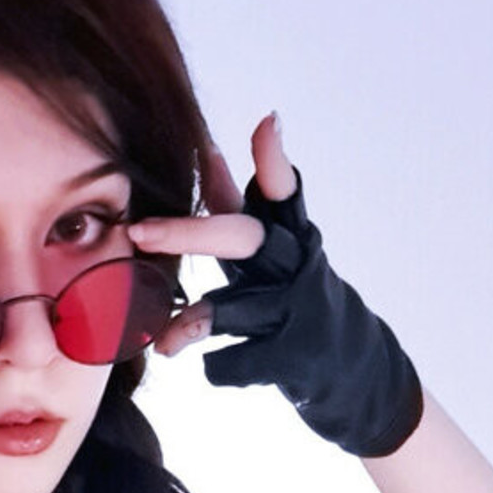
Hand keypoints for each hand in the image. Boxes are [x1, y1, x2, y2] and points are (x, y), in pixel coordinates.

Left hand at [128, 113, 424, 459]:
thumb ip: (237, 206)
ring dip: (193, 322)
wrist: (354, 369)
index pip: (282, 190)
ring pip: (235, 310)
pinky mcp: (292, 358)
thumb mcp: (270, 250)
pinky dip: (218, 367)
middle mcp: (293, 266)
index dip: (273, 158)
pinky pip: (238, 362)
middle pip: (241, 240)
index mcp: (289, 234)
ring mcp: (294, 312)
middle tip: (139, 231)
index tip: (266, 123)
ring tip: (164, 344)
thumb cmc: (294, 298)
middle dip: (186, 234)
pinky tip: (208, 367)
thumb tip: (205, 152)